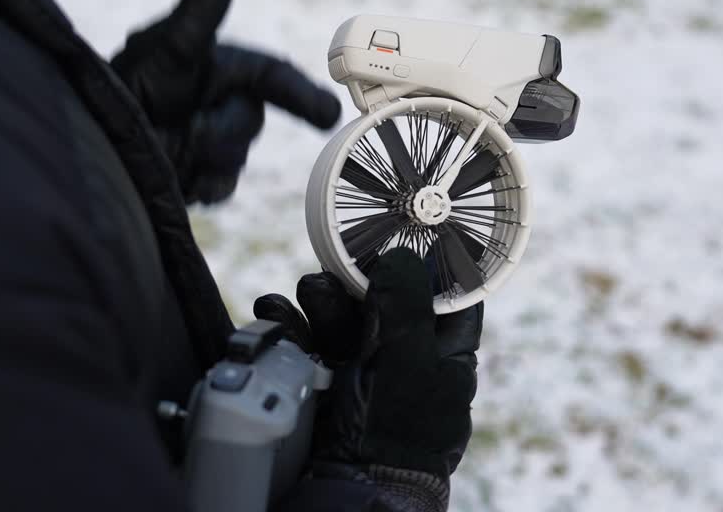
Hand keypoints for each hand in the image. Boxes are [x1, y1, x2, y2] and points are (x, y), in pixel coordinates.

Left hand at [110, 0, 341, 203]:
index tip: (327, 115)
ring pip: (235, 157)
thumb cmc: (121, 88)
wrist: (90, 146)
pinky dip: (201, 183)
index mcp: (218, 68)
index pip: (270, 77)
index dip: (302, 94)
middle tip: (189, 130)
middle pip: (251, 121)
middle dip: (224, 129)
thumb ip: (196, 19)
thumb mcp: (159, 52)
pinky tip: (176, 172)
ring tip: (168, 148)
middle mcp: (220, 102)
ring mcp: (211, 142)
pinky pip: (221, 186)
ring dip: (206, 156)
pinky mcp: (200, 177)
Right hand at [254, 249, 482, 479]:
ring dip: (319, 299)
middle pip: (382, 299)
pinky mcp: (325, 381)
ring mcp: (364, 369)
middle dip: (355, 280)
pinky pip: (308, 341)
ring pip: (341, 316)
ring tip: (307, 292)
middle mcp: (404, 357)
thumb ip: (406, 303)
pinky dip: (291, 324)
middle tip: (336, 267)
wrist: (352, 486)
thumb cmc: (397, 431)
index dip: (427, 264)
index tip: (404, 236)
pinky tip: (276, 313)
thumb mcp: (410, 358)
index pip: (446, 297)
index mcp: (444, 354)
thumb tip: (399, 256)